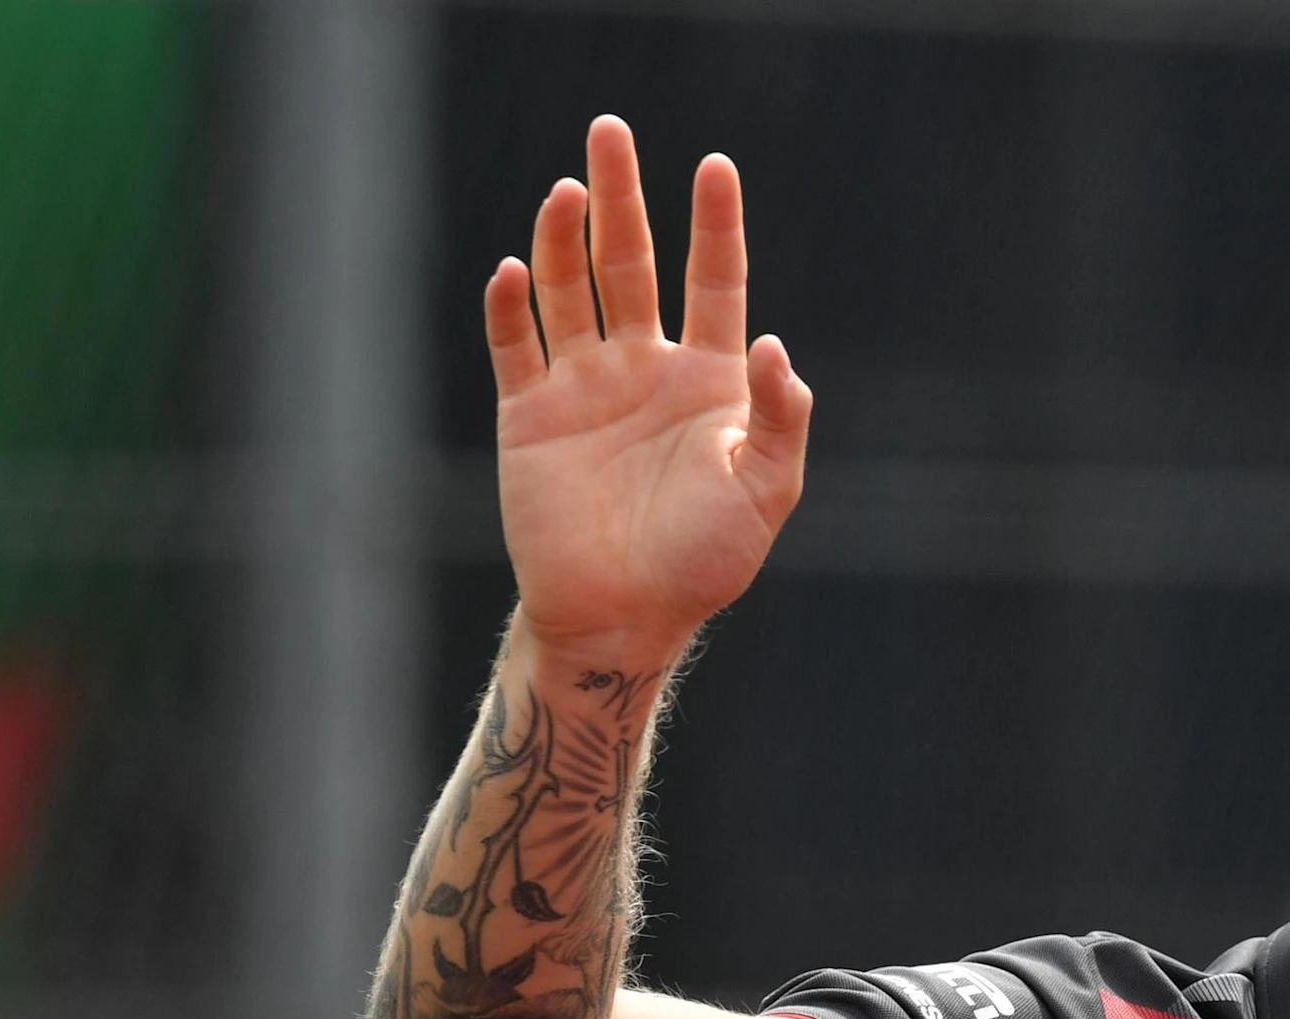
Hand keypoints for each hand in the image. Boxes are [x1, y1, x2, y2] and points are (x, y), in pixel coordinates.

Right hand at [484, 116, 812, 663]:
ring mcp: (584, 387)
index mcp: (709, 381)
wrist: (624, 617)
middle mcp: (645, 369)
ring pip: (570, 290)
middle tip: (610, 130)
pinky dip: (510, 306)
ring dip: (565, 237)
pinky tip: (515, 268)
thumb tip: (773, 344)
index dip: (714, 225)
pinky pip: (515, 346)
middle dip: (622, 198)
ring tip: (571, 188)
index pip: (713, 281)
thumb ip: (780, 418)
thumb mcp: (766, 491)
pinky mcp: (530, 414)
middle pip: (629, 263)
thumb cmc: (704, 562)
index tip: (714, 166)